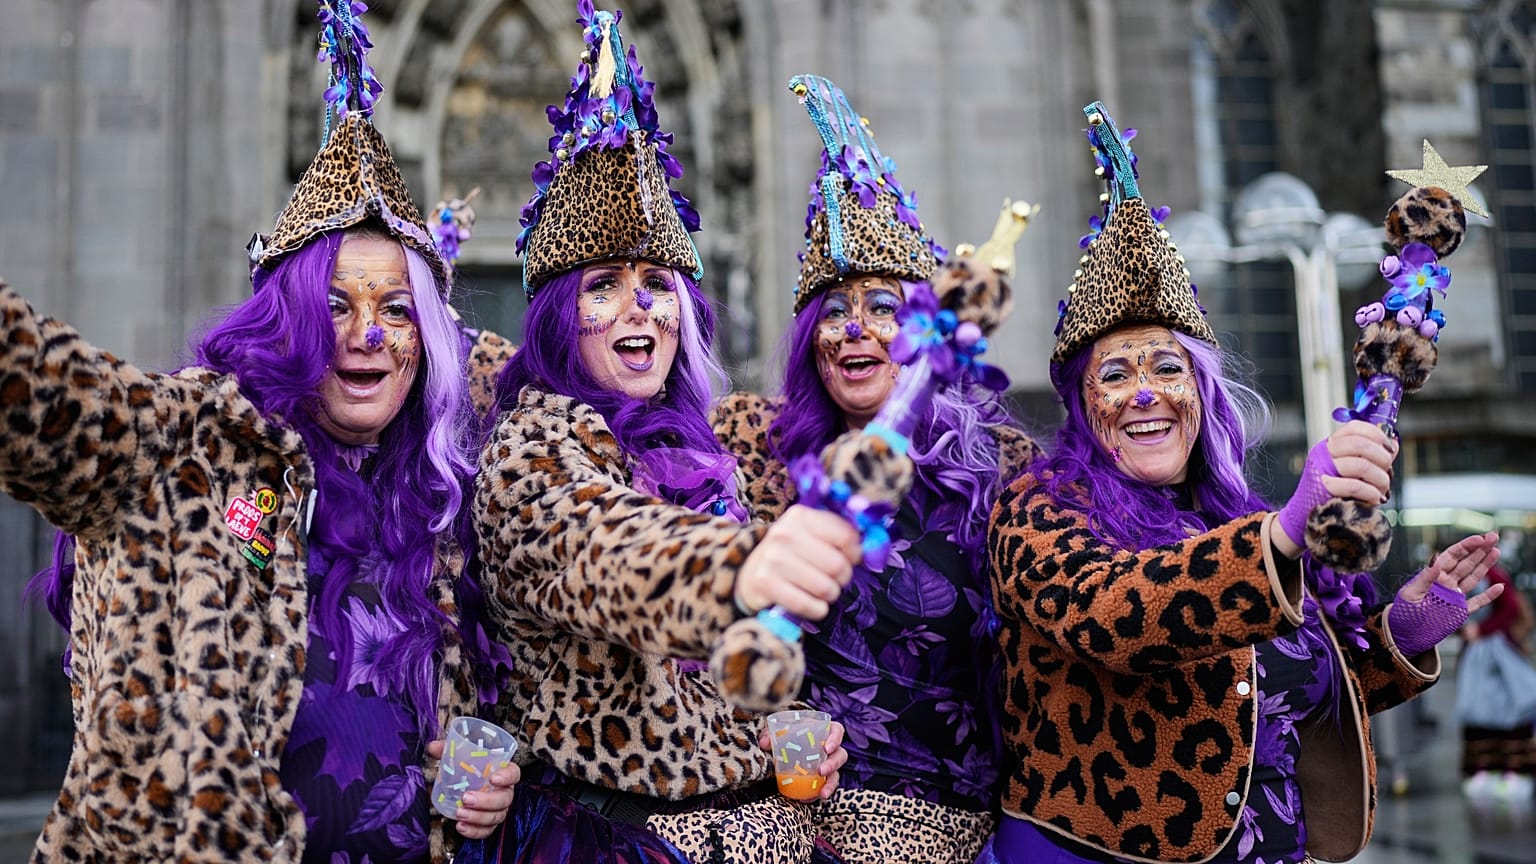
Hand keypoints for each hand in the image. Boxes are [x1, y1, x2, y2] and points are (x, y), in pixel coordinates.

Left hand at [426, 738, 518, 839]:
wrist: (463, 785)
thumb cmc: (467, 768)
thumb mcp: (458, 756)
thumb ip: (448, 749)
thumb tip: (433, 747)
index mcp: (503, 773)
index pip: (513, 773)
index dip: (507, 777)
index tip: (493, 778)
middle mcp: (504, 792)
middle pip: (504, 799)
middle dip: (486, 801)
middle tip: (466, 798)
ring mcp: (498, 810)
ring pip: (496, 817)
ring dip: (478, 817)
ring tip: (459, 813)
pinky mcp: (488, 824)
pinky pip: (486, 831)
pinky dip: (474, 831)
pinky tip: (461, 826)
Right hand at [736, 505, 860, 619]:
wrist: (750, 572)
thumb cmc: (793, 554)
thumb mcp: (812, 536)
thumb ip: (842, 537)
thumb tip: (876, 549)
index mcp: (801, 516)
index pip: (847, 536)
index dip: (856, 553)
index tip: (850, 559)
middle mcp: (785, 533)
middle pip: (838, 565)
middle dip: (843, 578)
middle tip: (834, 579)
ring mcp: (773, 558)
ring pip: (826, 588)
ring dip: (830, 595)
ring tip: (821, 591)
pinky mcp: (765, 583)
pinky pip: (809, 605)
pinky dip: (817, 610)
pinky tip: (812, 604)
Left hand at [759, 718, 847, 800]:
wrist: (781, 750)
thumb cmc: (784, 736)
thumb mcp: (776, 733)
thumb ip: (769, 735)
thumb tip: (765, 743)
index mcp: (823, 732)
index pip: (837, 731)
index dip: (836, 738)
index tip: (827, 747)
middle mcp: (828, 749)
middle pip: (840, 755)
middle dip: (833, 764)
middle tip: (821, 771)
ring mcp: (826, 765)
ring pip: (836, 774)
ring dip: (831, 784)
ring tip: (823, 793)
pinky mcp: (820, 779)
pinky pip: (824, 787)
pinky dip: (818, 794)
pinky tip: (810, 799)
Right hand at [1276, 421, 1397, 550]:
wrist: (1308, 516)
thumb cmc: (1334, 492)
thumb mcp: (1352, 470)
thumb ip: (1372, 457)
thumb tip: (1394, 444)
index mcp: (1330, 445)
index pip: (1354, 428)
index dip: (1376, 435)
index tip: (1390, 448)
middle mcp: (1323, 453)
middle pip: (1360, 444)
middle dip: (1382, 458)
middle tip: (1387, 472)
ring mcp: (1322, 470)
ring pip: (1362, 465)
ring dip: (1380, 479)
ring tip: (1382, 489)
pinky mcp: (1324, 489)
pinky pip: (1356, 486)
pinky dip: (1371, 493)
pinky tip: (1375, 499)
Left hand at [1389, 531, 1500, 655]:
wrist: (1404, 633)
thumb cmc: (1403, 612)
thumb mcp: (1411, 593)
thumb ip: (1425, 578)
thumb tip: (1435, 561)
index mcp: (1434, 575)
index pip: (1452, 556)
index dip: (1466, 546)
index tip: (1480, 538)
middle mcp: (1446, 583)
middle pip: (1466, 562)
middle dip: (1480, 549)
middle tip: (1494, 536)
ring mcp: (1454, 596)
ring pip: (1473, 577)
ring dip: (1485, 565)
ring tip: (1496, 551)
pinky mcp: (1460, 611)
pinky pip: (1477, 602)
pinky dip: (1488, 595)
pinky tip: (1499, 587)